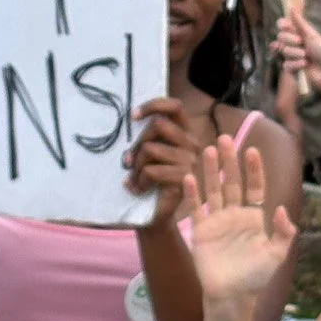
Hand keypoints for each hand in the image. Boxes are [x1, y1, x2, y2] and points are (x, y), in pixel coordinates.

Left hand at [125, 98, 201, 224]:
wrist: (153, 215)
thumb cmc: (147, 180)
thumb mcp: (145, 152)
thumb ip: (147, 134)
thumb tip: (132, 117)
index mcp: (184, 133)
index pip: (175, 107)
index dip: (154, 105)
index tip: (133, 116)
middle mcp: (192, 144)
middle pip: (158, 125)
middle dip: (137, 143)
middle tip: (128, 161)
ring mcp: (190, 162)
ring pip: (151, 149)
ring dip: (135, 166)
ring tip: (133, 178)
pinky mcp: (183, 179)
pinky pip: (151, 170)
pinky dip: (139, 181)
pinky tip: (138, 189)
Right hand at [182, 138, 296, 304]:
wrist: (232, 297)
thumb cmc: (256, 277)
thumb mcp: (277, 255)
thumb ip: (283, 232)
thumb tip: (281, 209)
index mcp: (255, 218)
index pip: (255, 187)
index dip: (254, 170)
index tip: (252, 151)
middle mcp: (235, 215)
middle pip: (232, 182)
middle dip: (230, 161)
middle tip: (225, 138)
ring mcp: (217, 221)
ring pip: (214, 190)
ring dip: (212, 171)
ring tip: (209, 150)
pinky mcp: (201, 231)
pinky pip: (197, 208)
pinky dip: (193, 193)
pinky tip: (189, 176)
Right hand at [275, 11, 320, 93]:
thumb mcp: (312, 35)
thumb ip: (300, 22)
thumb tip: (291, 7)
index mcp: (297, 33)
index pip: (282, 26)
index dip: (282, 26)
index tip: (285, 26)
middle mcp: (292, 43)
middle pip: (280, 37)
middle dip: (291, 40)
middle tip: (301, 43)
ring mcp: (290, 55)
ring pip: (284, 51)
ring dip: (296, 54)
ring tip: (307, 57)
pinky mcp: (290, 68)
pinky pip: (286, 64)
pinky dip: (296, 65)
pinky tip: (304, 66)